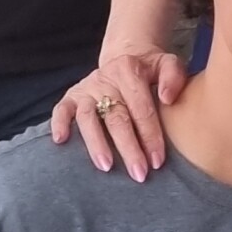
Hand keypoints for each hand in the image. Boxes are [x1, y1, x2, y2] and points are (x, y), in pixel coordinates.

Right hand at [50, 49, 188, 180]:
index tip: (157, 161)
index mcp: (130, 70)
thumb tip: (167, 98)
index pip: (141, 109)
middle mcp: (106, 79)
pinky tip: (61, 141)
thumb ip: (173, 76)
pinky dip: (59, 124)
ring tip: (106, 167)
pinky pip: (61, 109)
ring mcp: (87, 88)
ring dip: (96, 143)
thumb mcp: (167, 64)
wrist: (127, 58)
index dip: (150, 136)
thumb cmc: (150, 69)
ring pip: (88, 117)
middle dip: (128, 148)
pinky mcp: (71, 95)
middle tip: (139, 174)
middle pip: (117, 117)